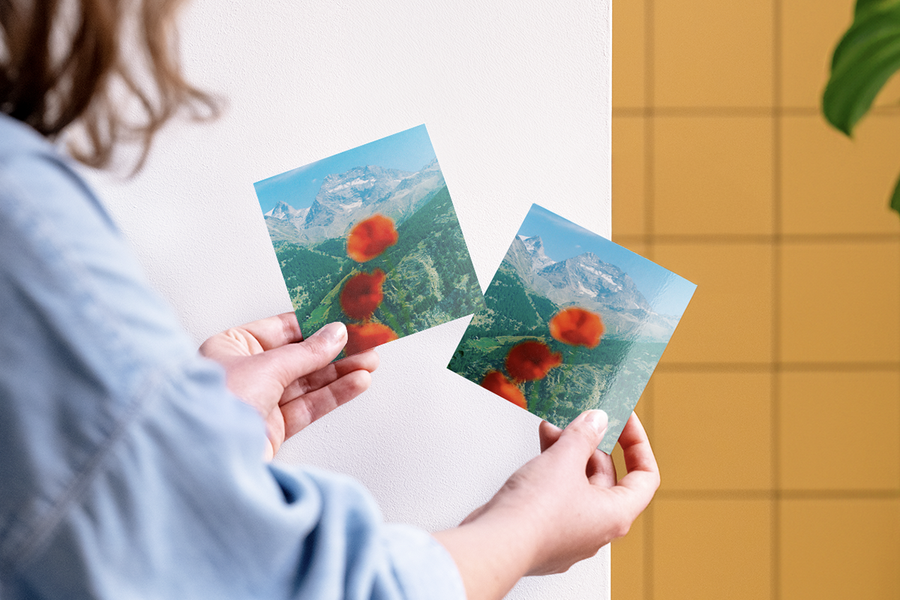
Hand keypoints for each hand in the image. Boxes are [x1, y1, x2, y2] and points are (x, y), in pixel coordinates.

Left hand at [198, 313, 378, 458]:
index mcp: (230, 348)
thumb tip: (335, 334)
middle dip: (334, 350)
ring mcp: (258, 402)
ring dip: (340, 372)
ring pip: (308, 382)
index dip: (314, 324)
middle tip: (365, 341)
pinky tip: (357, 382)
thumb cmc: (215, 406)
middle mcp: (243, 374)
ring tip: (370, 361)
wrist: (204, 462)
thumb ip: (307, 352)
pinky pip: (308, 406)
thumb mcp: (267, 367)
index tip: (343, 318)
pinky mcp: (271, 428)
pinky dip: (333, 395)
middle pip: (299, 357)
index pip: (280, 330)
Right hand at [434, 411, 658, 599]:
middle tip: (578, 419)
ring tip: (551, 429)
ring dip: (568, 454)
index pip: (645, 476)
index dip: (637, 443)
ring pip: (578, 485)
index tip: (624, 420)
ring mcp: (571, 533)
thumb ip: (584, 435)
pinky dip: (552, 471)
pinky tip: (540, 450)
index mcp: (615, 514)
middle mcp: (597, 528)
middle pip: (607, 477)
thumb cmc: (535, 514)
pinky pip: (557, 496)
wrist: (495, 545)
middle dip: (591, 444)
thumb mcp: (565, 460)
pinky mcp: (546, 533)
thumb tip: (597, 420)